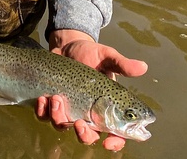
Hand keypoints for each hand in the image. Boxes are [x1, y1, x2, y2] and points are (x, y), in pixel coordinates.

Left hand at [35, 29, 148, 150]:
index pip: (116, 133)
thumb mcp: (107, 57)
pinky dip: (43, 111)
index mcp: (107, 108)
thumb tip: (143, 67)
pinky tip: (44, 98)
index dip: (115, 142)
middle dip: (83, 135)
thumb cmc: (90, 53)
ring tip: (57, 98)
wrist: (67, 45)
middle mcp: (88, 113)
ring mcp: (68, 110)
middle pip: (88, 137)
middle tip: (79, 123)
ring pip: (63, 128)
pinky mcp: (51, 103)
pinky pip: (45, 116)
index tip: (108, 142)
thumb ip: (122, 64)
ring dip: (59, 118)